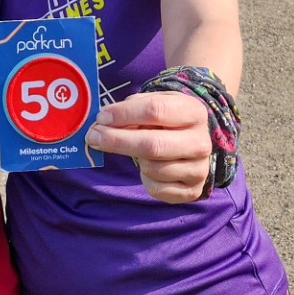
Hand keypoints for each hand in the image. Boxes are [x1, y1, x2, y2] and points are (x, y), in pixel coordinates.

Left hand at [86, 92, 211, 203]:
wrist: (195, 144)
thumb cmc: (168, 120)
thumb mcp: (156, 103)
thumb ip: (133, 108)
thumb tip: (105, 122)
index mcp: (193, 111)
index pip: (155, 110)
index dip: (124, 114)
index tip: (102, 117)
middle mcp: (200, 142)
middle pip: (152, 144)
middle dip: (117, 141)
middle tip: (93, 137)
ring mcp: (199, 169)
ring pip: (152, 168)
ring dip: (133, 159)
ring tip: (133, 150)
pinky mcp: (192, 191)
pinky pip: (156, 189)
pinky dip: (145, 178)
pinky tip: (147, 167)